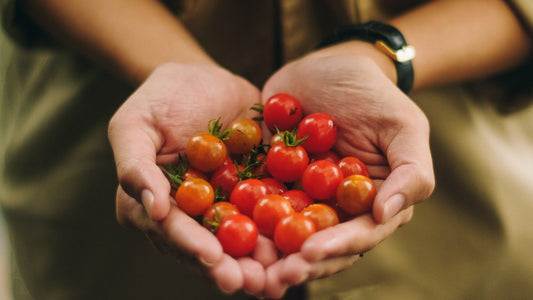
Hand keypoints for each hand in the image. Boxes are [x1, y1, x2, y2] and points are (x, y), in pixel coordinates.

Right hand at [108, 63, 266, 293]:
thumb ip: (135, 166)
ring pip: (239, 240)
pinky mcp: (252, 194)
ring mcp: (223, 207)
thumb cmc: (161, 98)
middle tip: (251, 282)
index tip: (212, 258)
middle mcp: (189, 215)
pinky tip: (301, 243)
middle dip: (229, 267)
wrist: (205, 79)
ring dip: (259, 261)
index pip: (171, 230)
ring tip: (278, 276)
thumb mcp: (134, 124)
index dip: (191, 246)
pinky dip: (282, 230)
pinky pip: (267, 214)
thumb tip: (152, 209)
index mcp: (154, 204)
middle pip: (207, 247)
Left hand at [260, 48, 434, 296]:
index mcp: (371, 203)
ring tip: (246, 269)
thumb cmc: (372, 93)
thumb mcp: (403, 125)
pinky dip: (241, 219)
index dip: (335, 248)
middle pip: (318, 245)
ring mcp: (301, 197)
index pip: (357, 235)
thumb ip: (411, 171)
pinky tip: (224, 230)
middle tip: (272, 277)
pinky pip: (254, 204)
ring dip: (266, 254)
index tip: (309, 254)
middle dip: (296, 263)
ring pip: (284, 234)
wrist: (328, 66)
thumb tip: (387, 214)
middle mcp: (336, 208)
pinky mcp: (271, 181)